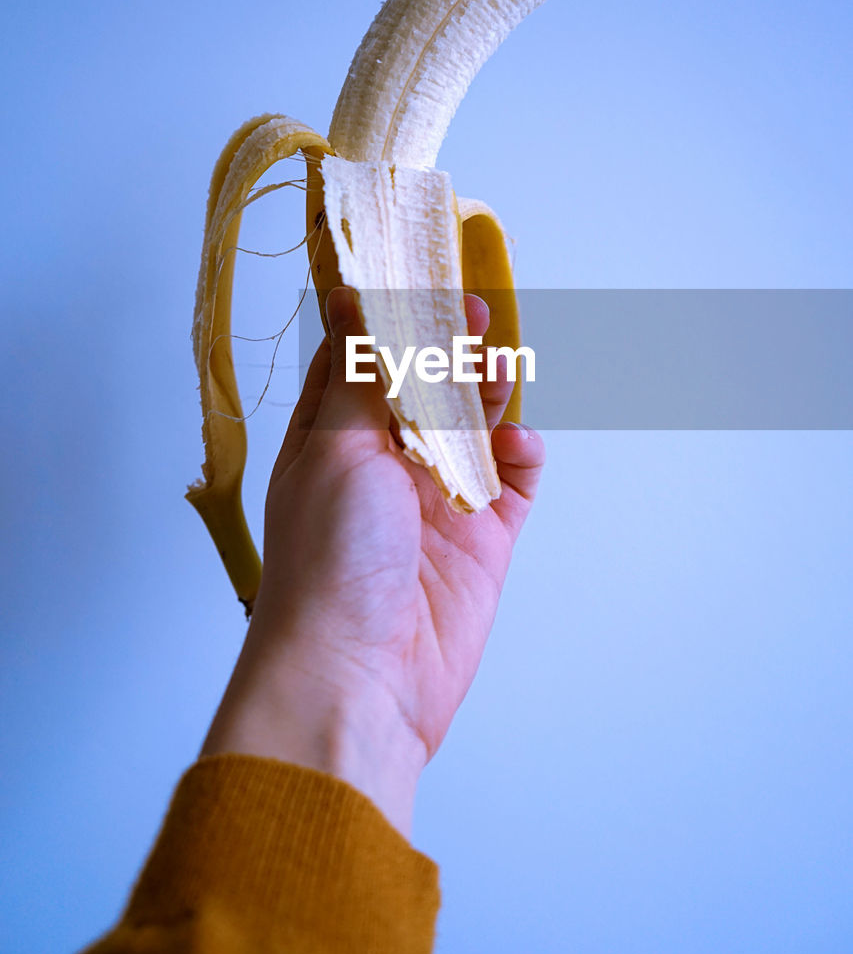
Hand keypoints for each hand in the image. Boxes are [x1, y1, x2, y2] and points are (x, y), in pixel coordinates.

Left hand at [201, 286, 544, 836]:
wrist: (358, 679)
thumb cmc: (328, 562)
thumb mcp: (336, 450)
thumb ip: (362, 376)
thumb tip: (348, 296)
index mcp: (331, 440)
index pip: (361, 362)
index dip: (389, 319)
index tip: (416, 274)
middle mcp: (383, 467)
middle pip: (425, 389)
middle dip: (447, 348)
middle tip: (471, 311)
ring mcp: (436, 505)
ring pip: (472, 427)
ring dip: (487, 392)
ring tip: (498, 364)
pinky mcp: (482, 544)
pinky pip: (513, 485)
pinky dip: (521, 456)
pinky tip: (518, 442)